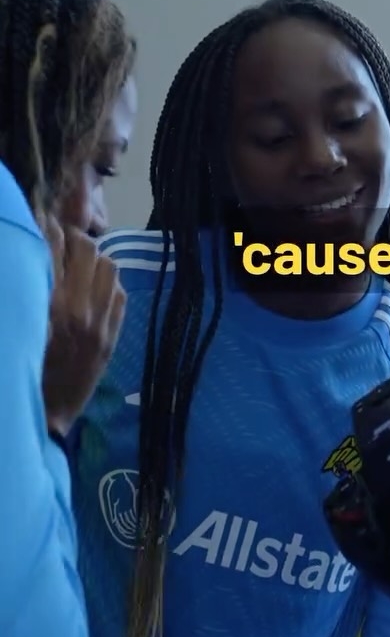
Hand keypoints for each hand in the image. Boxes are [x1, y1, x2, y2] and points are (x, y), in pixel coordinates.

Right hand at [42, 217, 125, 434]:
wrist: (45, 413)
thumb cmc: (24, 366)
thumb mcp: (22, 325)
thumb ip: (31, 288)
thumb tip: (37, 253)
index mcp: (47, 303)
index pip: (53, 246)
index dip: (47, 228)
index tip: (43, 223)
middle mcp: (77, 308)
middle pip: (86, 249)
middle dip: (74, 239)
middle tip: (63, 242)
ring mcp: (100, 322)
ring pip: (109, 267)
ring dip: (94, 261)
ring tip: (79, 266)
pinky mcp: (112, 336)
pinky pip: (119, 293)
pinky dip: (107, 285)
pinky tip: (93, 292)